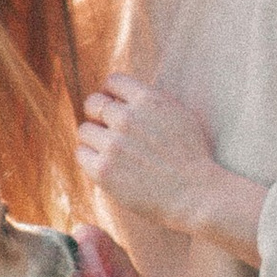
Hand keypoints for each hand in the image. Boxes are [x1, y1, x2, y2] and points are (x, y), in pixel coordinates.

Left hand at [74, 76, 269, 266]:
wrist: (195, 194)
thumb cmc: (192, 156)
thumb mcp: (178, 114)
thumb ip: (150, 100)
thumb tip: (121, 94)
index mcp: (148, 100)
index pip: (112, 81)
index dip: (111, 94)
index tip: (115, 107)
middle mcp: (127, 118)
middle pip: (93, 104)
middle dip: (99, 116)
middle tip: (110, 132)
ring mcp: (114, 144)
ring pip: (84, 130)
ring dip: (94, 139)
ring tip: (112, 153)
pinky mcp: (104, 170)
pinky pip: (81, 154)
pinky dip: (90, 159)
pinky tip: (108, 167)